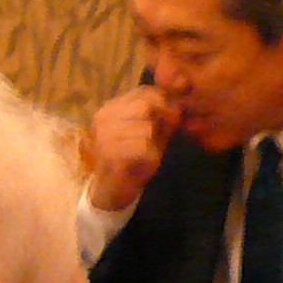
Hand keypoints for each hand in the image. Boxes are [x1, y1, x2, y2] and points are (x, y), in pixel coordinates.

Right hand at [85, 86, 179, 210]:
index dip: (163, 102)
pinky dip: (149, 157)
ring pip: (145, 128)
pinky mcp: (110, 155)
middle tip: (157, 139)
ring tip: (146, 153)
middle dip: (157, 123)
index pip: (143, 91)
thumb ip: (162, 116)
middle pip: (144, 107)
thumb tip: (179, 104)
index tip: (171, 119)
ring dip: (152, 143)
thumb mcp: (150, 133)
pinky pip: (142, 148)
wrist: (112, 191)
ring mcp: (104, 135)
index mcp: (112, 107)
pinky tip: (143, 163)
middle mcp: (104, 117)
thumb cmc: (132, 159)